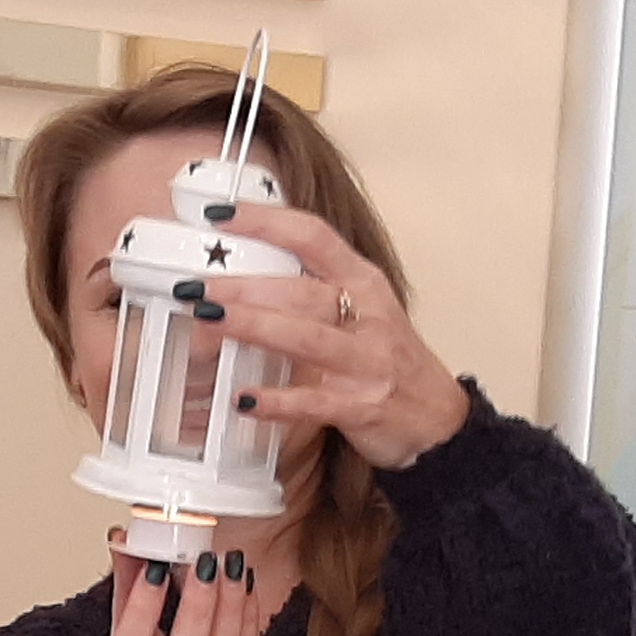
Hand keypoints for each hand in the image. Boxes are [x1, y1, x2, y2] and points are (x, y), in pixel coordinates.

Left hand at [194, 206, 471, 471]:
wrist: (439, 420)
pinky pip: (313, 401)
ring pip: (305, 337)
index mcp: (365, 282)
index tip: (221, 215)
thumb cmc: (390, 361)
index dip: (266, 221)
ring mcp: (366, 361)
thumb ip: (314, 291)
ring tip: (208, 323)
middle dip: (244, 286)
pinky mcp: (362, 406)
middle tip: (196, 285)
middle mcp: (368, 315)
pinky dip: (277, 400)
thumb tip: (242, 276)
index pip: (314, 236)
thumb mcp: (363, 310)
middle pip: (301, 290)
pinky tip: (244, 399)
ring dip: (254, 327)